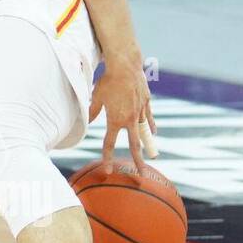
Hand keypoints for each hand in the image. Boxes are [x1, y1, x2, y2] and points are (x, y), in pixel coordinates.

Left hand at [87, 52, 156, 166]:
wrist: (125, 67)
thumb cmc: (108, 81)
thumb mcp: (96, 97)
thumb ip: (92, 111)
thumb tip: (88, 121)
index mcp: (115, 120)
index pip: (109, 144)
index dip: (107, 158)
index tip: (108, 171)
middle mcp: (129, 119)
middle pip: (134, 145)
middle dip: (137, 161)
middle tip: (141, 175)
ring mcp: (140, 112)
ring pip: (144, 132)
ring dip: (147, 145)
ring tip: (152, 156)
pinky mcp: (147, 104)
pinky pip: (149, 119)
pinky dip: (151, 127)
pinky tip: (154, 133)